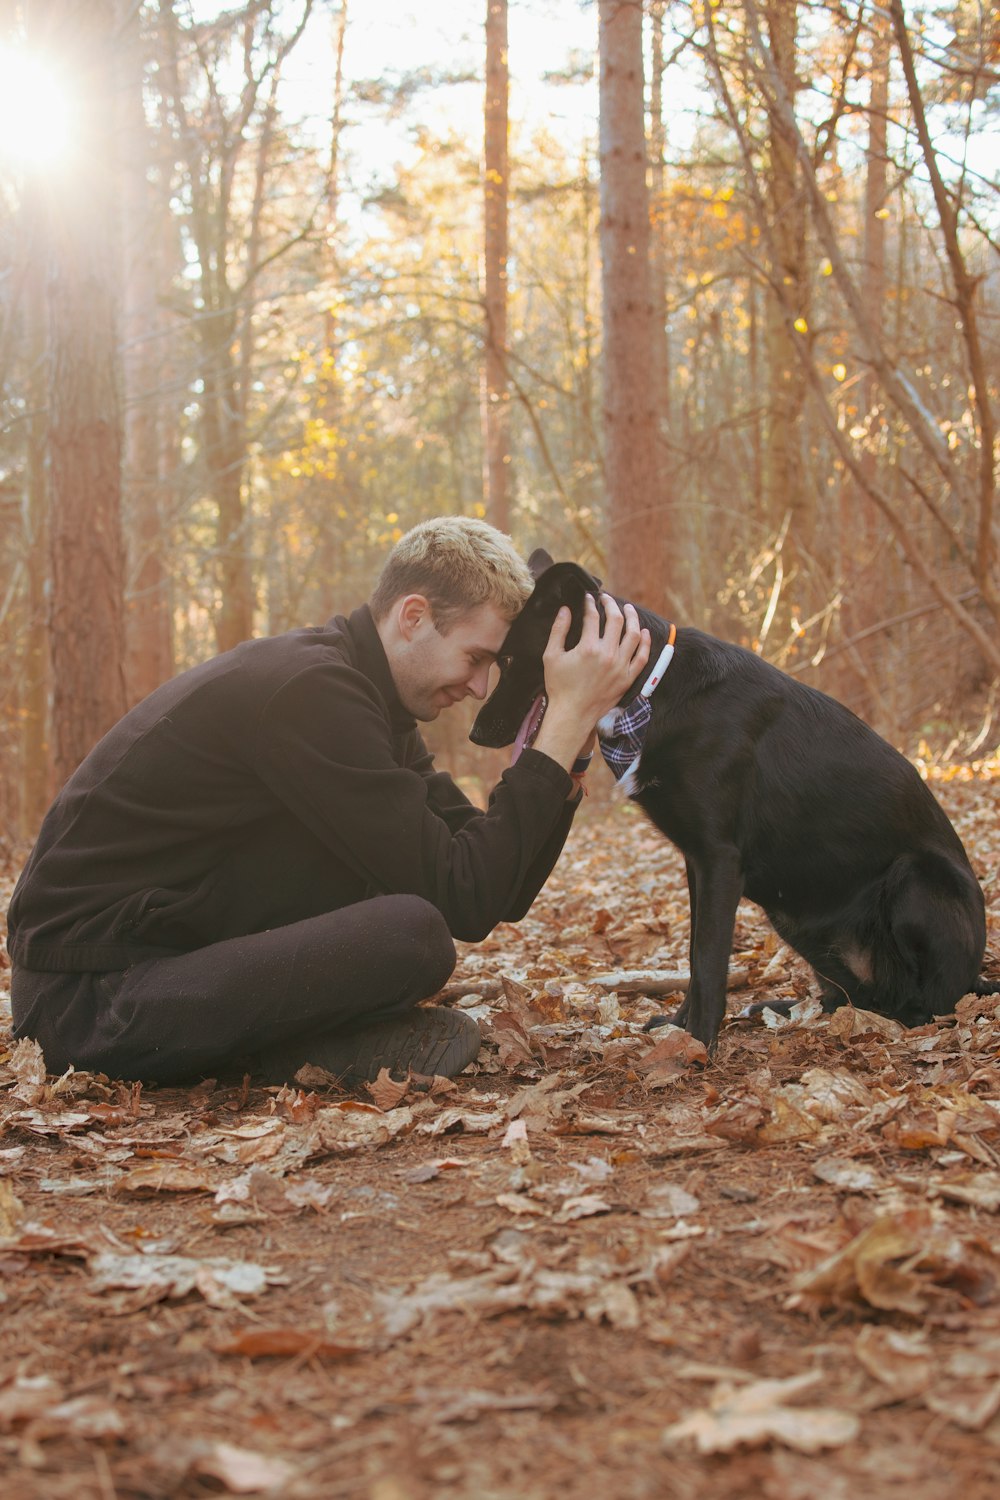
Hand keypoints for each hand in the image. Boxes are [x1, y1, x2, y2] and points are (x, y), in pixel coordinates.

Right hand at [532, 594, 650, 772]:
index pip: (593, 617)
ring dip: (632, 618)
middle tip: (606, 599)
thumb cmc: (559, 686)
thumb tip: (565, 610)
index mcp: (588, 648)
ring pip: (634, 635)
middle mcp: (608, 655)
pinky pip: (642, 657)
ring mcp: (621, 667)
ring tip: (628, 609)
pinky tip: (643, 632)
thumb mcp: (551, 656)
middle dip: (611, 605)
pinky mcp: (627, 678)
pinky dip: (645, 642)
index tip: (588, 598)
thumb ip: (558, 630)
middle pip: (616, 620)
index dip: (590, 604)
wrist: (573, 714)